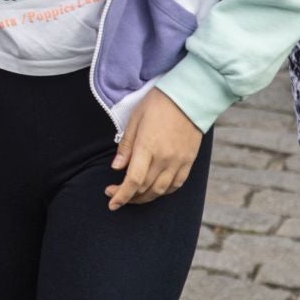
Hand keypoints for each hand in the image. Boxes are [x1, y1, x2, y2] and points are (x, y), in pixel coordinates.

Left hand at [108, 89, 202, 208]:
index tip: (111, 202)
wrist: (189, 97)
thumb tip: (116, 168)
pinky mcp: (188, 161)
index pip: (133, 181)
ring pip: (160, 191)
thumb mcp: (135, 119)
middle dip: (127, 197)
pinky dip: (163, 192)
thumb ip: (126, 146)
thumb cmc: (158, 104)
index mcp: (147, 147)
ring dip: (144, 198)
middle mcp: (164, 158)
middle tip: (115, 193)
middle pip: (145, 189)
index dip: (120, 195)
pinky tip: (154, 190)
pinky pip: (176, 185)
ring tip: (132, 196)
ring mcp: (178, 161)